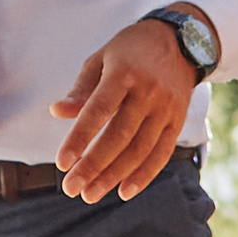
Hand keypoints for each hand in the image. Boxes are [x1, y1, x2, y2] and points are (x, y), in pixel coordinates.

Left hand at [51, 16, 196, 203]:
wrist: (180, 42)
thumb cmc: (130, 51)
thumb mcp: (101, 59)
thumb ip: (81, 89)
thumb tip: (57, 112)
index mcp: (123, 73)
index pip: (98, 111)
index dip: (79, 138)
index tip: (61, 163)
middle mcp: (147, 93)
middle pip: (119, 136)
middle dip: (93, 166)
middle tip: (71, 188)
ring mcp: (165, 109)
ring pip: (139, 150)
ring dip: (114, 176)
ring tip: (90, 194)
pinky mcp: (178, 122)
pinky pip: (161, 154)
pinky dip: (144, 176)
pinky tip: (124, 192)